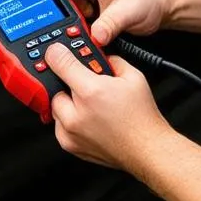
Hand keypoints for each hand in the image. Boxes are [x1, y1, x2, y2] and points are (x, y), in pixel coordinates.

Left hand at [44, 42, 172, 172]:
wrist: (146, 148)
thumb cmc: (142, 118)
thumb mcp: (133, 77)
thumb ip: (111, 61)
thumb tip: (99, 55)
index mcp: (91, 92)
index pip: (60, 63)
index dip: (57, 53)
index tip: (56, 52)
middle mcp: (76, 114)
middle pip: (54, 86)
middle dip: (68, 83)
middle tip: (87, 86)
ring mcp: (70, 132)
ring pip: (55, 106)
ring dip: (67, 102)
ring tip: (90, 105)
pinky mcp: (70, 145)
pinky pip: (59, 125)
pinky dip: (68, 119)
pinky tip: (87, 119)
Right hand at [49, 0, 166, 47]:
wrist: (163, 9)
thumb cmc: (149, 0)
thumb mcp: (125, 13)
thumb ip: (107, 25)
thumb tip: (94, 36)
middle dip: (62, 2)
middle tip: (63, 14)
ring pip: (69, 0)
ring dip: (72, 13)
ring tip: (82, 20)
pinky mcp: (95, 3)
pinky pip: (78, 10)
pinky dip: (78, 19)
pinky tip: (85, 25)